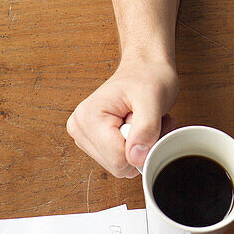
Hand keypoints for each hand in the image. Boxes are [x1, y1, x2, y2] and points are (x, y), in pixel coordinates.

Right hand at [67, 54, 178, 176]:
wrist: (145, 68)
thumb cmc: (148, 77)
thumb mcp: (153, 98)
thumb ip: (146, 128)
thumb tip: (136, 158)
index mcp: (88, 117)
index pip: (118, 159)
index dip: (141, 147)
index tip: (149, 123)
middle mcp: (80, 128)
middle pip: (118, 165)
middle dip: (141, 147)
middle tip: (149, 121)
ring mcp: (85, 137)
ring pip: (122, 165)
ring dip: (141, 146)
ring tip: (144, 121)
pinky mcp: (95, 143)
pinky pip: (122, 160)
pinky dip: (137, 147)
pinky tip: (139, 127)